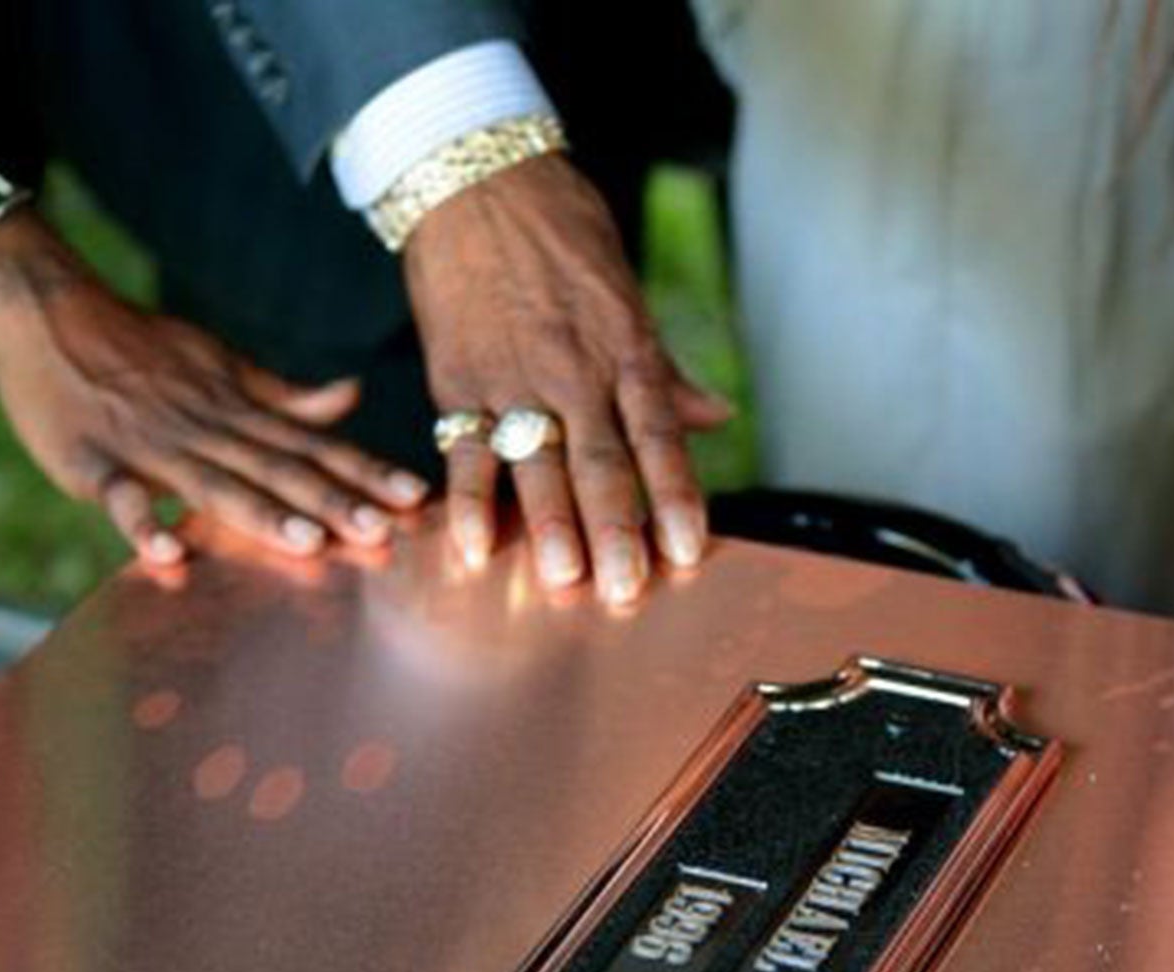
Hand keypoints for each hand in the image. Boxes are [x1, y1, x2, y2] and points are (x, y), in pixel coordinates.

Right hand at [0, 216, 428, 564]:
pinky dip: (142, 522)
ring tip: (307, 542)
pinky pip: (121, 496)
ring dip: (260, 511)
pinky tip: (168, 553)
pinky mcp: (95, 461)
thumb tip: (352, 397)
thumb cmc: (139, 346)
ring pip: (214, 480)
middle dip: (331, 501)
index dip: (364, 471)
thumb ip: (285, 395)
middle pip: (277, 468)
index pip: (313, 445)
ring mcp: (151, 444)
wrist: (50, 310)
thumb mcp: (221, 365)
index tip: (415, 497)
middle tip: (382, 532)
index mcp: (238, 410)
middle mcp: (206, 427)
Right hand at [403, 154, 732, 603]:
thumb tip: (715, 418)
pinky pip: (464, 450)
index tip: (688, 550)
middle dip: (616, 529)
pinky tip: (473, 548)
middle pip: (601, 462)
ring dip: (551, 525)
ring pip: (537, 463)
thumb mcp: (627, 292)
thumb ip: (665, 370)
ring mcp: (512, 378)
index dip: (676, 496)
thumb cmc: (561, 233)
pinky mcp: (458, 380)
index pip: (658, 437)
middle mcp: (573, 371)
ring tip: (565, 579)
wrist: (477, 182)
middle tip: (626, 588)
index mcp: (624, 351)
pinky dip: (469, 501)